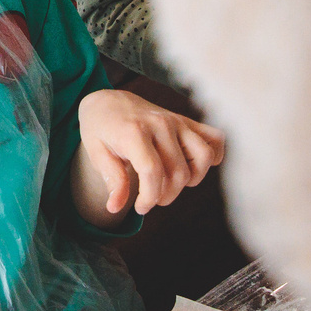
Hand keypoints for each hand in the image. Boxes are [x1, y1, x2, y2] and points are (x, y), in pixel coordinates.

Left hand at [72, 88, 225, 223]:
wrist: (108, 101)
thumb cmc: (100, 128)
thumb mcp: (96, 153)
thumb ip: (111, 180)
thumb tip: (115, 208)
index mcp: (134, 131)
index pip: (153, 172)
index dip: (149, 197)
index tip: (139, 208)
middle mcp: (160, 124)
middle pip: (179, 172)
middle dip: (166, 195)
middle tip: (151, 199)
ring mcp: (177, 121)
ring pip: (204, 156)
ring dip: (192, 179)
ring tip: (172, 182)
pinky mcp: (187, 121)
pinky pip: (215, 138)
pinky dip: (212, 156)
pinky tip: (193, 165)